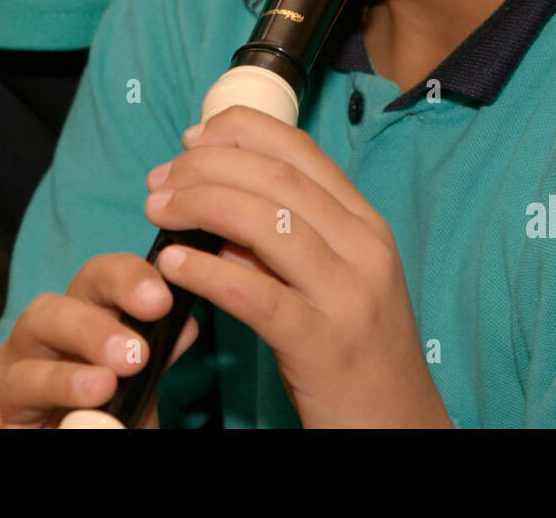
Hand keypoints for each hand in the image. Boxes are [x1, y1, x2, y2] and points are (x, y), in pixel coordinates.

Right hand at [0, 253, 198, 428]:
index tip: (161, 301)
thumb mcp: (136, 383)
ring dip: (58, 379)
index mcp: (77, 319)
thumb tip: (183, 327)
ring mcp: (7, 384)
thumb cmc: (101, 408)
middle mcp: (36, 343)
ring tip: (100, 389)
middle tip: (133, 355)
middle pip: (49, 314)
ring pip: (18, 372)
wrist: (66, 438)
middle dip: (92, 329)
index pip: (96, 280)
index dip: (126, 280)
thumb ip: (154, 357)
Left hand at [142, 105, 452, 427]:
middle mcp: (364, 249)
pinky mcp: (324, 345)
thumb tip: (219, 208)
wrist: (398, 424)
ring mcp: (349, 296)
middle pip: (278, 180)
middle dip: (208, 167)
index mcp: (366, 225)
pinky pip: (257, 296)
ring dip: (200, 206)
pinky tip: (173, 263)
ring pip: (268, 224)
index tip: (193, 136)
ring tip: (157, 211)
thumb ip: (283, 241)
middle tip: (159, 180)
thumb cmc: (355, 352)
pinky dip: (208, 271)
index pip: (302, 152)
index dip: (241, 132)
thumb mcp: (331, 281)